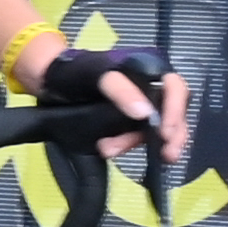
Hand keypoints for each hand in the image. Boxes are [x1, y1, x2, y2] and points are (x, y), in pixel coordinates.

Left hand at [44, 40, 176, 153]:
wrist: (52, 81)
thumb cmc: (78, 70)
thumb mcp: (99, 75)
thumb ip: (122, 91)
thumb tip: (145, 113)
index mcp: (150, 71)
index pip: (175, 89)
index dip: (175, 110)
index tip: (166, 133)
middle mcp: (150, 89)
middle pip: (172, 113)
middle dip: (171, 136)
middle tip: (167, 155)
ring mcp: (139, 108)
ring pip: (152, 130)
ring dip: (134, 143)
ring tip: (108, 149)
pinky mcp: (126, 124)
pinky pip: (134, 138)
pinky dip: (123, 145)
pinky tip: (106, 149)